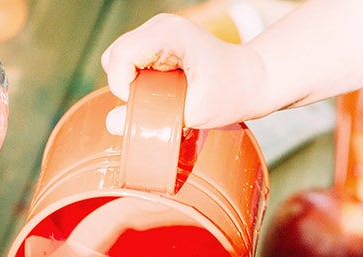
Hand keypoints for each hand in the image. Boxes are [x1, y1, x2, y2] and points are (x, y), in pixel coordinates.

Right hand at [99, 14, 275, 128]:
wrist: (251, 80)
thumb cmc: (231, 92)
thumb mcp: (197, 112)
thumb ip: (154, 119)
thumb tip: (111, 123)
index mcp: (169, 34)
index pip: (121, 55)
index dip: (123, 87)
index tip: (144, 105)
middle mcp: (159, 28)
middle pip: (115, 56)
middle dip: (125, 87)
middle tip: (151, 105)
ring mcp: (157, 36)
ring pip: (119, 61)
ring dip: (132, 87)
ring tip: (159, 99)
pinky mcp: (157, 48)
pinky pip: (131, 66)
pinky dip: (138, 85)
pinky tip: (160, 94)